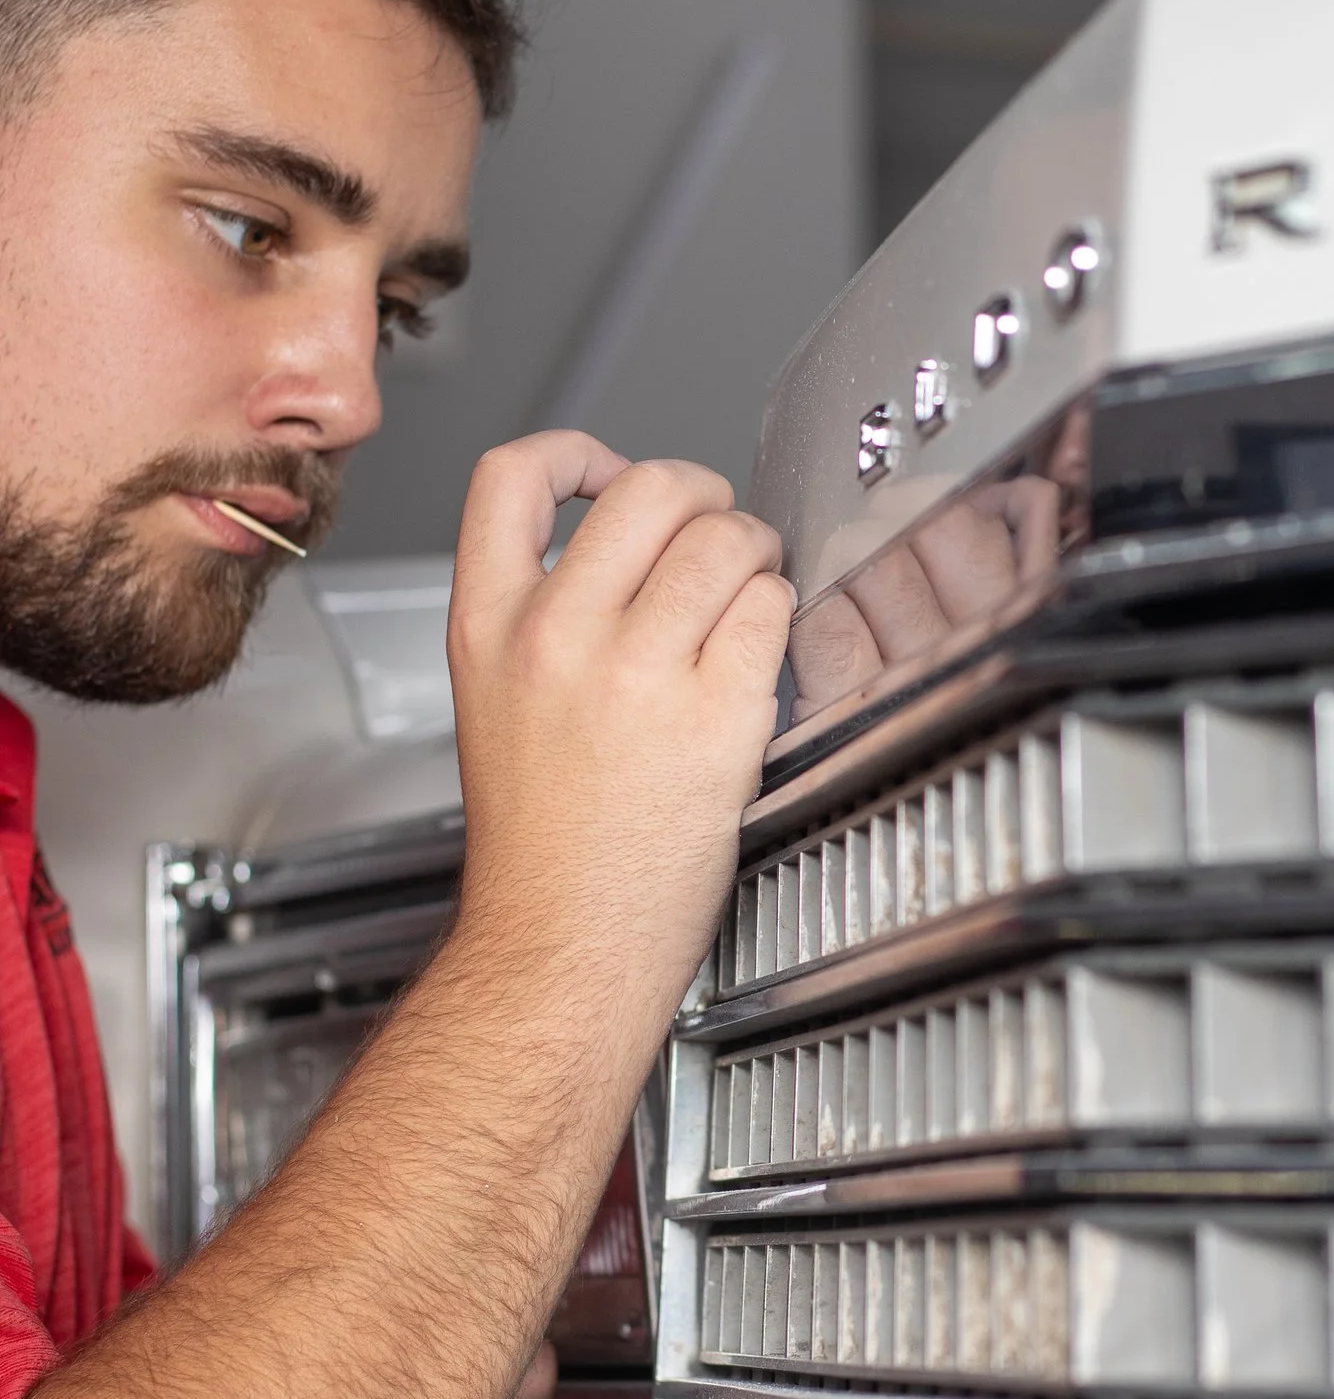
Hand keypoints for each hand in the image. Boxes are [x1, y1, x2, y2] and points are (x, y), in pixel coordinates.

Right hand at [446, 432, 793, 1042]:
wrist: (559, 946)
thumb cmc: (540, 844)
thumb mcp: (495, 700)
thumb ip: (540, 611)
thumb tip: (626, 539)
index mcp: (488, 627)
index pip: (511, 476)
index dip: (575, 452)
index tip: (608, 471)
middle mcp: (557, 637)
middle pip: (647, 484)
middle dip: (699, 493)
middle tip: (712, 529)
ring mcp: (638, 675)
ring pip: (726, 538)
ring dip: (754, 552)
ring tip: (746, 591)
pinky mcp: (714, 717)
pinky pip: (772, 610)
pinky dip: (779, 617)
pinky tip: (757, 654)